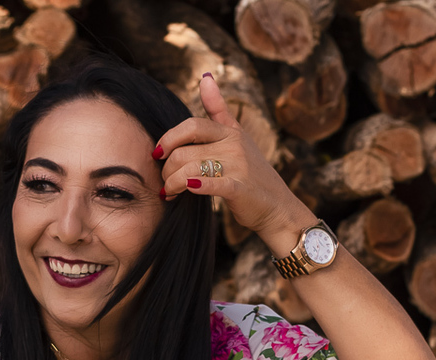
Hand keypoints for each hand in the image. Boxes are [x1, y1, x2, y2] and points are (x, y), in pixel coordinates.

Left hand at [153, 73, 309, 240]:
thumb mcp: (238, 136)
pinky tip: (185, 191)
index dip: (169, 139)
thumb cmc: (252, 174)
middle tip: (163, 181)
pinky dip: (193, 187)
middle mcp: (234, 146)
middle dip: (167, 169)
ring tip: (169, 192)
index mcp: (230, 132)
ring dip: (172, 183)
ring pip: (189, 169)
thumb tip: (206, 76)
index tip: (158, 153)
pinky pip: (209, 184)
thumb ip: (218, 109)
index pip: (192, 126)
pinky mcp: (239, 188)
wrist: (278, 208)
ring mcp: (238, 166)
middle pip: (184, 151)